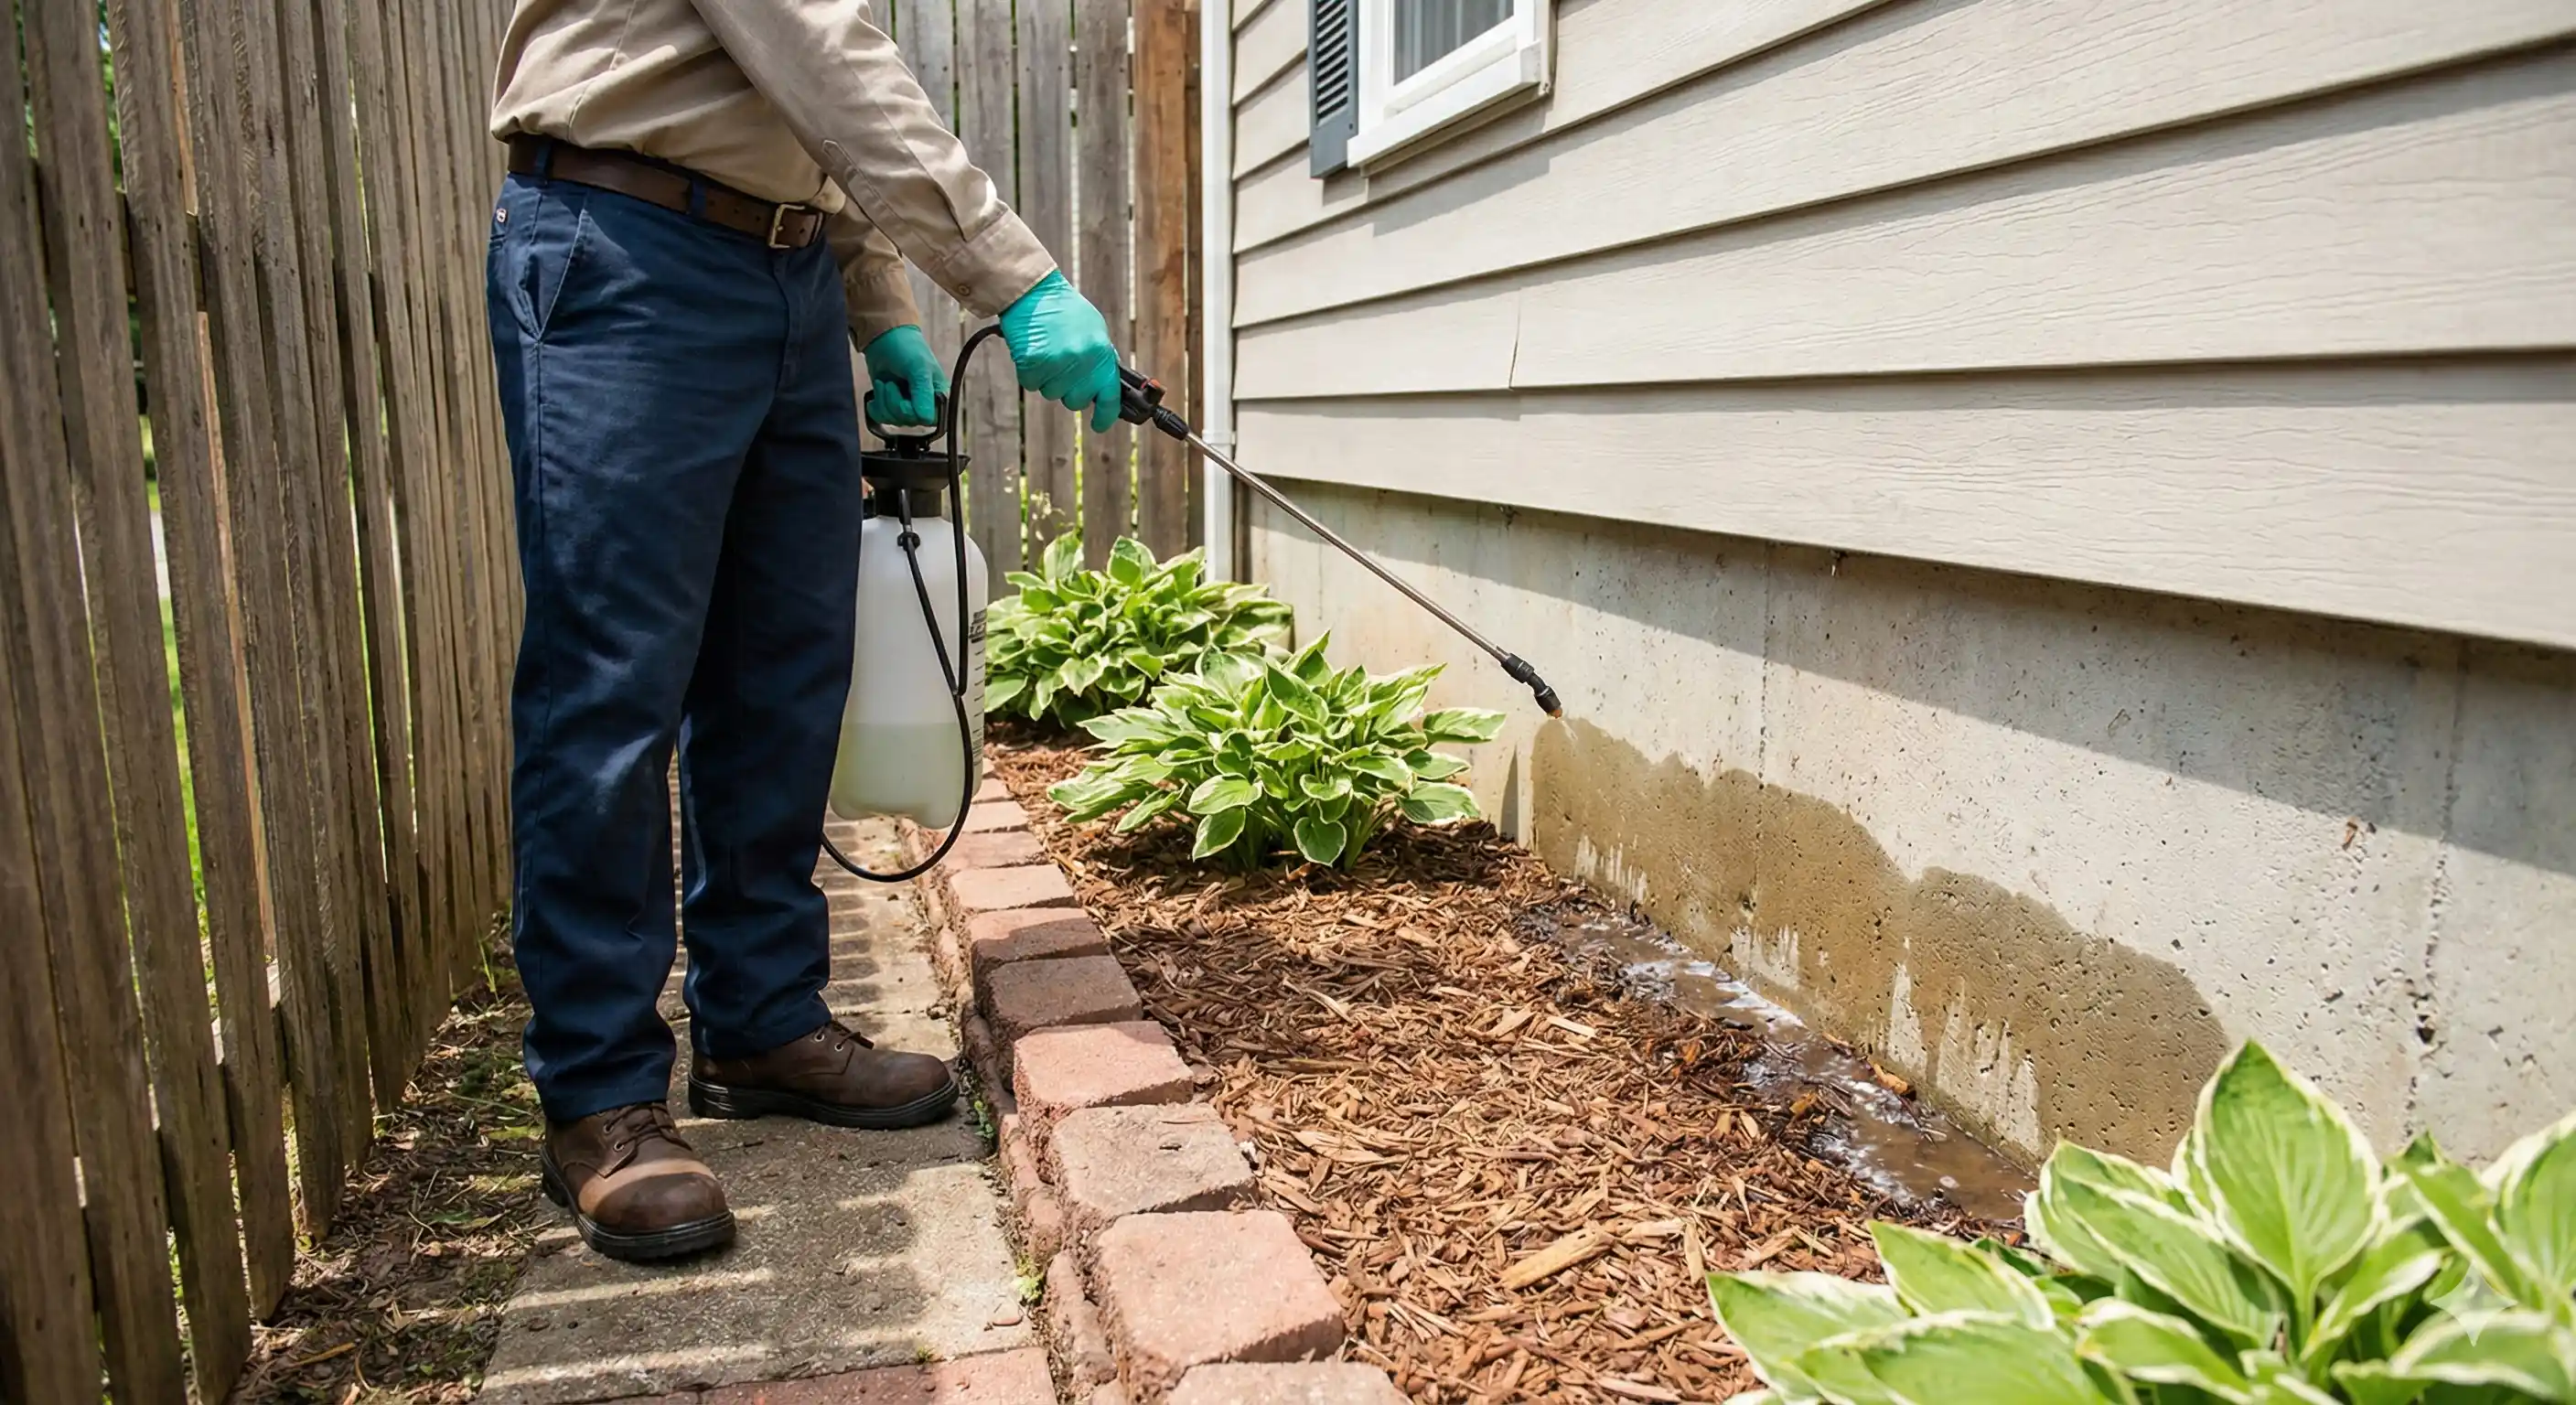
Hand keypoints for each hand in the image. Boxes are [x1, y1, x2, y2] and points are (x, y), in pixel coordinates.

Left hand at [861, 324, 945, 426]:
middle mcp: (925, 403)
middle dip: (893, 403)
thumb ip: (923, 393)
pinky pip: (883, 419)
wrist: (885, 338)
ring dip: (884, 401)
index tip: (904, 395)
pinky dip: (876, 408)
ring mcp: (908, 404)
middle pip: (908, 421)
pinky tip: (877, 394)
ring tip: (885, 383)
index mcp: (938, 395)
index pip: (928, 419)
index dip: (911, 411)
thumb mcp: (918, 368)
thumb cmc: (907, 348)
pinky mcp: (892, 404)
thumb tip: (925, 419)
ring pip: (894, 420)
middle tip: (891, 384)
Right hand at [997, 271, 1121, 432]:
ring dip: (1049, 380)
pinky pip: (1031, 384)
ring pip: (1052, 394)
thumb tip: (1107, 383)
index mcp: (1101, 353)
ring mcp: (1056, 363)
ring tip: (1048, 352)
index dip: (1105, 416)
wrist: (1034, 291)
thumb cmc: (1065, 309)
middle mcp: (1081, 361)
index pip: (1108, 396)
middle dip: (1070, 390)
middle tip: (1064, 368)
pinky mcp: (1032, 363)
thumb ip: (1102, 358)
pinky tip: (1034, 352)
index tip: (1099, 424)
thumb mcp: (1095, 329)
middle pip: (1076, 401)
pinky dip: (1031, 373)